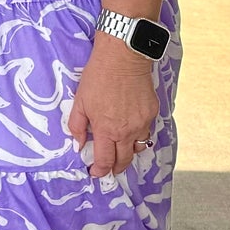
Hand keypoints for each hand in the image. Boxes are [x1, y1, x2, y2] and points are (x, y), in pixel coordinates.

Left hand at [66, 38, 160, 178]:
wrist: (123, 57)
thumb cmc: (98, 77)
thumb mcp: (80, 101)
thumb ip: (77, 126)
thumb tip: (79, 145)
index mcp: (107, 130)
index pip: (105, 161)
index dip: (100, 170)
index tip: (95, 173)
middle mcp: (127, 131)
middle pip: (125, 160)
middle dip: (116, 168)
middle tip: (110, 169)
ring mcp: (142, 122)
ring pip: (139, 147)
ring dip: (129, 152)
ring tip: (121, 150)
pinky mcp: (152, 112)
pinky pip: (146, 130)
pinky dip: (138, 134)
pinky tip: (131, 128)